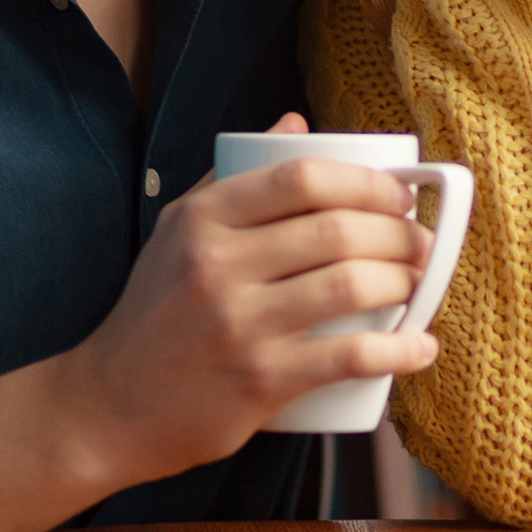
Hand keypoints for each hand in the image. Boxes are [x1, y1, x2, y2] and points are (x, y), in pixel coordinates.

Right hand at [52, 114, 436, 488]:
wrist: (109, 406)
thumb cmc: (156, 312)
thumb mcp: (179, 230)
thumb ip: (233, 175)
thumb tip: (297, 125)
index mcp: (204, 219)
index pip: (303, 177)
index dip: (367, 181)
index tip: (398, 196)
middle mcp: (218, 265)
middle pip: (338, 229)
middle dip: (400, 233)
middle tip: (420, 244)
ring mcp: (240, 324)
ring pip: (351, 286)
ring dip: (405, 282)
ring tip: (417, 284)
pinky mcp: (259, 381)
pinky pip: (348, 357)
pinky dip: (399, 351)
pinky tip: (422, 347)